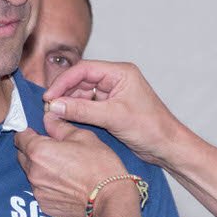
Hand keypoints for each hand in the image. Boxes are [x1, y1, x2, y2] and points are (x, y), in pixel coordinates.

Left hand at [15, 113, 127, 216]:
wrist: (110, 199)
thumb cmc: (99, 165)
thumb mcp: (83, 137)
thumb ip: (60, 127)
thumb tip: (48, 118)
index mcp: (39, 151)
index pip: (20, 137)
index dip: (28, 133)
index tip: (38, 133)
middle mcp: (33, 172)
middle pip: (23, 157)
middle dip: (33, 151)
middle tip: (54, 150)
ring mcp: (38, 191)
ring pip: (32, 174)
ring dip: (41, 169)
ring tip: (63, 169)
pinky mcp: (45, 206)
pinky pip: (41, 191)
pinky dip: (48, 186)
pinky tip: (66, 184)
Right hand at [43, 60, 180, 167]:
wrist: (167, 146)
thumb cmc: (151, 127)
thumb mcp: (114, 117)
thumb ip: (82, 111)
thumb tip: (55, 106)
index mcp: (121, 73)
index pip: (84, 69)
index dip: (64, 82)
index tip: (49, 96)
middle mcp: (116, 80)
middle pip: (81, 80)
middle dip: (64, 93)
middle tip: (49, 108)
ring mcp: (113, 94)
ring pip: (82, 94)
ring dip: (69, 104)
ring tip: (55, 115)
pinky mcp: (111, 108)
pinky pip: (88, 106)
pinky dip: (77, 112)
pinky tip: (66, 120)